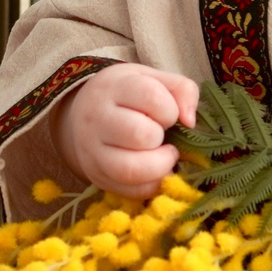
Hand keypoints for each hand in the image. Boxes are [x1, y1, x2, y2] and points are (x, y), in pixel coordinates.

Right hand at [54, 63, 199, 195]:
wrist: (82, 114)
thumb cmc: (126, 96)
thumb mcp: (152, 79)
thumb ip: (182, 90)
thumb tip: (190, 122)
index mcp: (113, 88)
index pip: (150, 96)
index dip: (169, 109)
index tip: (167, 114)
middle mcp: (97, 118)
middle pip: (139, 134)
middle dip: (161, 137)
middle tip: (161, 135)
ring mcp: (93, 151)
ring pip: (130, 169)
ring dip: (159, 166)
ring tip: (164, 157)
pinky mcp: (97, 176)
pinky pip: (130, 191)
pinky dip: (152, 185)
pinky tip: (155, 172)